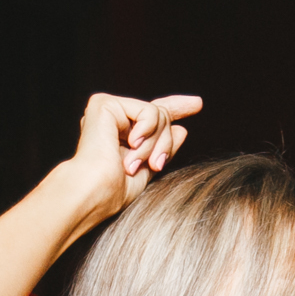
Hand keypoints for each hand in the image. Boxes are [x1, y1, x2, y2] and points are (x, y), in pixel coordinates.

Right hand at [63, 93, 200, 224]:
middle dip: (165, 144)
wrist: (97, 191)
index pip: (154, 117)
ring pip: (159, 114)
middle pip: (162, 117)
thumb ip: (163, 147)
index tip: (197, 104)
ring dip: (155, 144)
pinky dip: (148, 132)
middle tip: (154, 165)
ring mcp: (109, 109)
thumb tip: (181, 129)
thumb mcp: (149, 167)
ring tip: (136, 162)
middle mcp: (114, 118)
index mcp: (122, 133)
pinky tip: (131, 143)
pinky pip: (149, 111)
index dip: (177, 108)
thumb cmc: (116, 189)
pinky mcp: (104, 103)